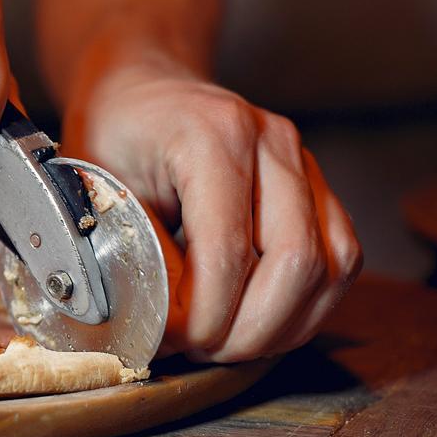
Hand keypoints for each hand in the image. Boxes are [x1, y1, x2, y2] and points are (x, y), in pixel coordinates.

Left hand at [62, 58, 362, 361]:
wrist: (139, 85)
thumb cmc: (112, 131)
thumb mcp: (96, 185)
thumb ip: (127, 250)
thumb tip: (155, 326)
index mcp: (211, 135)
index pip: (229, 251)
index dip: (206, 315)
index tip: (173, 341)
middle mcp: (271, 141)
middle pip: (296, 263)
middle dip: (249, 330)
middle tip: (202, 351)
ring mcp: (302, 160)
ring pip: (331, 267)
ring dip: (283, 324)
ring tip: (229, 344)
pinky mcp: (317, 184)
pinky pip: (340, 258)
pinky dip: (306, 305)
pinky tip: (262, 324)